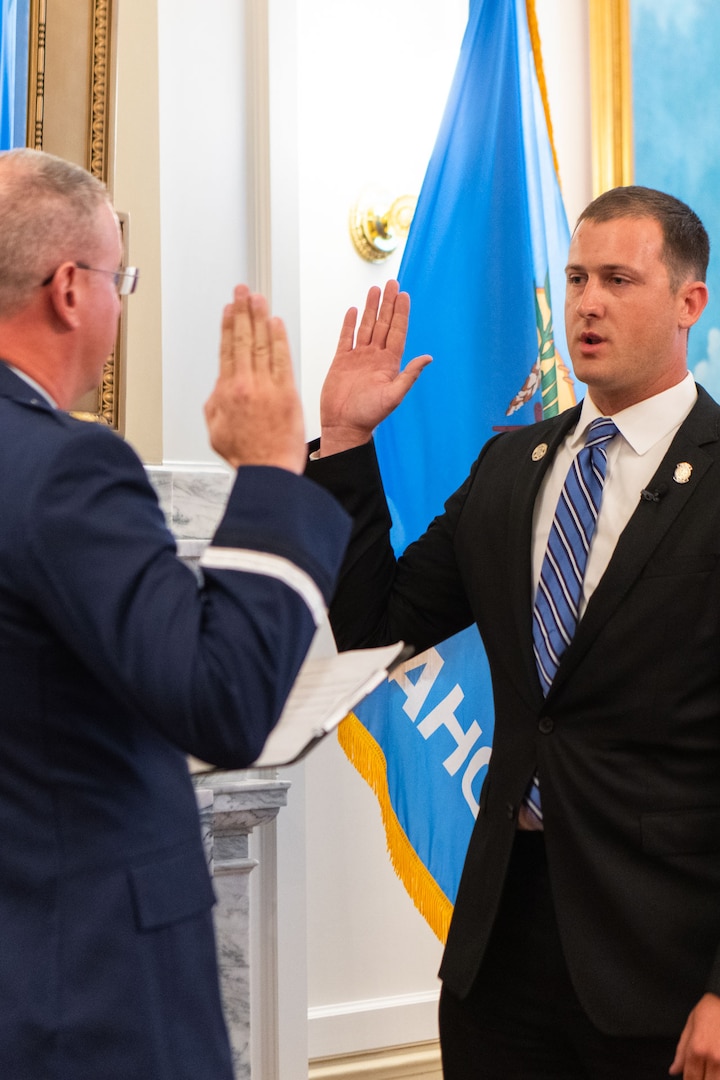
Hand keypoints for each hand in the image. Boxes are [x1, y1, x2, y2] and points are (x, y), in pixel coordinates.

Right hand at [204, 285, 305, 472]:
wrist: (269, 471)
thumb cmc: (247, 455)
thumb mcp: (216, 430)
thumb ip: (216, 403)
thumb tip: (219, 387)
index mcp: (226, 392)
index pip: (227, 350)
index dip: (228, 326)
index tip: (229, 309)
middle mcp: (245, 385)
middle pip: (243, 340)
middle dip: (242, 312)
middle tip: (242, 291)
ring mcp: (267, 387)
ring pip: (262, 344)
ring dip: (260, 317)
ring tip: (258, 298)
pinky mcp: (288, 393)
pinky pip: (282, 359)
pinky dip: (279, 338)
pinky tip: (277, 323)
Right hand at [319, 279, 430, 455]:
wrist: (344, 425)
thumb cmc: (369, 415)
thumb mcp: (393, 396)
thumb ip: (409, 375)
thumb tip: (428, 358)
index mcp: (389, 363)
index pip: (397, 332)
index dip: (401, 313)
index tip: (404, 295)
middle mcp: (375, 357)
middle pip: (382, 324)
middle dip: (387, 303)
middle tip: (392, 283)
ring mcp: (358, 358)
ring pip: (365, 327)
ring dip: (370, 308)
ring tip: (374, 290)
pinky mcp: (341, 361)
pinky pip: (346, 338)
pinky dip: (349, 324)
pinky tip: (353, 311)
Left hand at [670, 994, 719, 1077]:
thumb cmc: (711, 1010)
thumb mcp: (691, 1025)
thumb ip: (681, 1051)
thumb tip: (674, 1070)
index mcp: (697, 1049)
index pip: (691, 1078)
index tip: (691, 1078)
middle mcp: (714, 1058)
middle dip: (702, 1079)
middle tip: (702, 1072)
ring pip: (716, 1079)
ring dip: (712, 1076)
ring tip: (710, 1069)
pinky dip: (719, 1072)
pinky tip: (717, 1067)